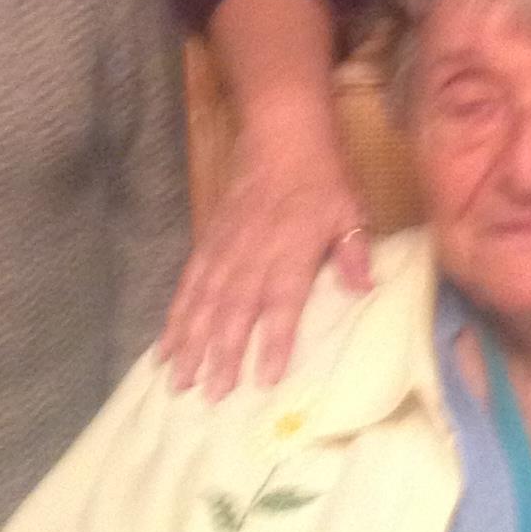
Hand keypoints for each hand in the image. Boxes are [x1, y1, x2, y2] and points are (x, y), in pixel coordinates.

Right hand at [158, 115, 371, 397]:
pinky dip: (175, 317)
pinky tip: (166, 346)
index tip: (264, 378)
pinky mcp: (209, 243)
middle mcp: (254, 254)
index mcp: (293, 250)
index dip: (274, 340)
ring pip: (204, 303)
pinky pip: (189, 285)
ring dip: (191, 344)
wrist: (282, 135)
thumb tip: (365, 289)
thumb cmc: (324, 177)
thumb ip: (354, 251)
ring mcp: (226, 250)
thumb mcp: (351, 209)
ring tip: (179, 382)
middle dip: (221, 356)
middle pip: (235, 311)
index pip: (283, 303)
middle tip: (211, 396)